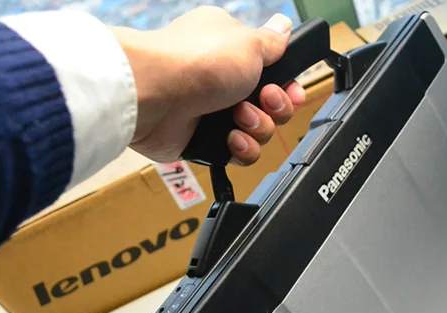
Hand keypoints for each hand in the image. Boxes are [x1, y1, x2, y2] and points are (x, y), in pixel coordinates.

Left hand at [111, 7, 305, 164]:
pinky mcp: (204, 140)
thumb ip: (273, 41)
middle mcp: (223, 80)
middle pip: (271, 106)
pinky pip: (240, 154)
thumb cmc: (198, 62)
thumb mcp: (249, 42)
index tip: (291, 89)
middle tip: (264, 99)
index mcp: (233, 50)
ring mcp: (213, 112)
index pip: (274, 73)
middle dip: (275, 107)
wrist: (155, 95)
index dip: (288, 85)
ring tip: (239, 118)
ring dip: (257, 127)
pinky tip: (230, 138)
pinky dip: (241, 148)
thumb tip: (283, 26)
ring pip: (259, 132)